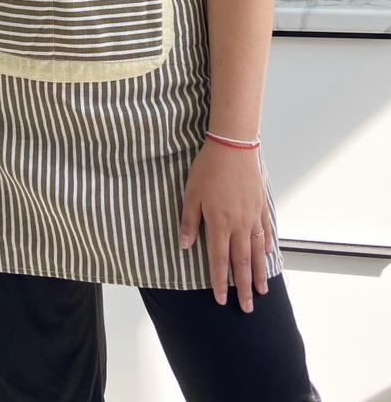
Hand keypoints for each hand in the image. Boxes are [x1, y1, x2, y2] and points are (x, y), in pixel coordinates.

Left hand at [178, 139, 273, 312]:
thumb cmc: (209, 168)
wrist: (234, 146)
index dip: (220, 282)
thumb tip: (186, 247)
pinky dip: (269, 246)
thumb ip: (190, 221)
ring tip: (263, 291)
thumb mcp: (192, 194)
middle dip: (244, 288)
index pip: (219, 260)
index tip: (221, 299)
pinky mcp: (262, 205)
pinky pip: (267, 231)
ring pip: (258, 251)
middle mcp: (239, 225)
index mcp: (219, 224)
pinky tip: (270, 255)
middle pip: (242, 263)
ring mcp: (253, 216)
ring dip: (260, 273)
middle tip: (248, 309)